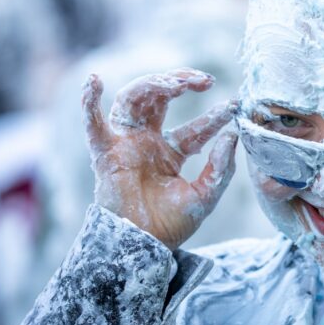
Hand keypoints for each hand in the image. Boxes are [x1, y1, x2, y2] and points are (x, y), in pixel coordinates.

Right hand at [82, 69, 237, 249]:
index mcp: (171, 152)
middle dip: (181, 83)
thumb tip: (233, 135)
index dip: (215, 117)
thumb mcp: (206, 194)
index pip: (196, 128)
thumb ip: (221, 166)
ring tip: (177, 82)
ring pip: (134, 99)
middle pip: (161, 99)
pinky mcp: (106, 152)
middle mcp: (148, 142)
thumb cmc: (172, 225)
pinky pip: (92, 123)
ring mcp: (126, 144)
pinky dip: (89, 101)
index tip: (234, 107)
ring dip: (153, 83)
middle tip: (205, 79)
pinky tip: (95, 81)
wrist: (145, 245)